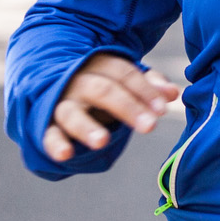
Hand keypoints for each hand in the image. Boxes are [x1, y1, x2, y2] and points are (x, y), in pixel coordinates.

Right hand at [41, 52, 182, 162]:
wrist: (53, 85)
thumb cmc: (100, 85)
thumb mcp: (122, 81)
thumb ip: (148, 86)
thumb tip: (174, 94)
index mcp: (99, 65)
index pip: (124, 73)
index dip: (144, 90)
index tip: (163, 109)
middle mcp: (78, 81)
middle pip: (103, 90)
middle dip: (128, 107)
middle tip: (150, 126)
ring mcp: (59, 102)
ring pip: (71, 112)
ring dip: (87, 127)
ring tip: (103, 142)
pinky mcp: (44, 124)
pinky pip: (48, 134)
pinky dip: (55, 144)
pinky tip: (65, 155)